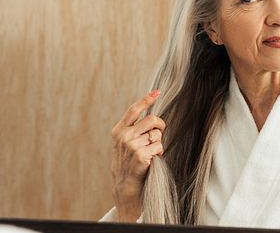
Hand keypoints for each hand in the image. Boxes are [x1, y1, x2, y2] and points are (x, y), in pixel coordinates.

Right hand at [110, 89, 164, 221]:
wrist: (124, 187)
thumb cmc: (127, 164)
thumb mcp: (124, 144)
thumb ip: (133, 130)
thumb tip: (152, 117)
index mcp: (119, 131)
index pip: (134, 110)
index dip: (147, 99)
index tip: (157, 92)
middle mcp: (124, 136)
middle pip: (152, 119)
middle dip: (160, 126)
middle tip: (159, 134)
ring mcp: (132, 146)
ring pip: (157, 135)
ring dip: (158, 144)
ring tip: (150, 153)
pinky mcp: (140, 156)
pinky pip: (160, 147)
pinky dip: (159, 154)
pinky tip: (151, 161)